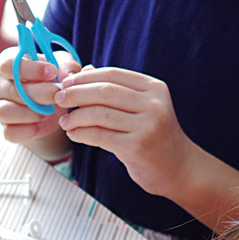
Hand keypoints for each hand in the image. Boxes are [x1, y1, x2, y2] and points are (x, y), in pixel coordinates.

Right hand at [0, 47, 75, 144]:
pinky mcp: (5, 127)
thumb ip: (67, 67)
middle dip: (38, 94)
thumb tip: (66, 76)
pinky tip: (41, 124)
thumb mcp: (62, 66)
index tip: (53, 72)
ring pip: (5, 112)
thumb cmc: (52, 77)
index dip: (31, 69)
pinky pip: (10, 132)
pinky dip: (27, 130)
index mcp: (6, 62)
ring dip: (30, 113)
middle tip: (57, 95)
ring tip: (49, 111)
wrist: (51, 103)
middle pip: (12, 90)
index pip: (9, 65)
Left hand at [55, 67, 195, 196]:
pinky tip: (74, 134)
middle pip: (104, 91)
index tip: (65, 82)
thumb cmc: (154, 135)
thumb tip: (84, 70)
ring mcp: (147, 126)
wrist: (180, 169)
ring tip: (65, 121)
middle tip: (58, 99)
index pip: (112, 74)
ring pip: (99, 114)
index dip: (85, 77)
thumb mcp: (142, 107)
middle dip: (75, 94)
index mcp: (154, 88)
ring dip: (76, 116)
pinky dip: (81, 133)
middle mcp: (153, 104)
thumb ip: (115, 88)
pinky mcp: (137, 147)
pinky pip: (99, 135)